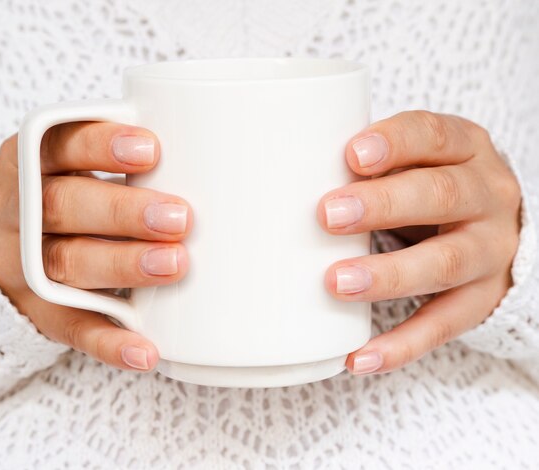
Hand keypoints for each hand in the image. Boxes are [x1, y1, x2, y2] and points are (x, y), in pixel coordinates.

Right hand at [0, 123, 192, 370]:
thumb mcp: (68, 166)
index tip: (151, 151)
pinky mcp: (35, 312)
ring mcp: (19, 266)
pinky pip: (70, 328)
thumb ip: (114, 159)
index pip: (56, 146)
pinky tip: (145, 350)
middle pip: (61, 206)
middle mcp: (13, 212)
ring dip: (123, 266)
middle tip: (179, 218)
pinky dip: (109, 341)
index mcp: (26, 164)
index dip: (99, 146)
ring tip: (175, 265)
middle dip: (122, 212)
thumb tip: (203, 155)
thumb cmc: (62, 196)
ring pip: (66, 265)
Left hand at [317, 111, 520, 374]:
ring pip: (445, 263)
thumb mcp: (418, 161)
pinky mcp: (483, 299)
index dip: (395, 143)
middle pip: (441, 196)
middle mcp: (487, 197)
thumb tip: (290, 177)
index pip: (434, 136)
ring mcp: (490, 251)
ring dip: (389, 275)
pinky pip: (444, 325)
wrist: (498, 227)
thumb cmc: (432, 186)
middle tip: (328, 216)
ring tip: (337, 283)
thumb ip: (373, 165)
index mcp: (466, 149)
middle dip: (383, 206)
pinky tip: (359, 357)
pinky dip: (401, 345)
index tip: (352, 156)